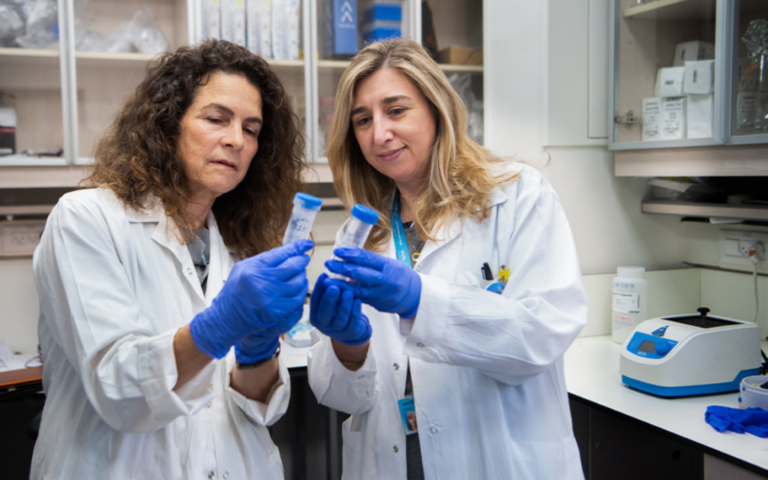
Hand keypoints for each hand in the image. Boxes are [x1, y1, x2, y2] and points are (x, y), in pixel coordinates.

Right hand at [190, 239, 312, 358]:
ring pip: (299, 282)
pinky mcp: (277, 312)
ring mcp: (271, 298)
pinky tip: (298, 288)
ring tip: (300, 274)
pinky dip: (301, 291)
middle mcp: (263, 282)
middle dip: (302, 261)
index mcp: (254, 269)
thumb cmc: (234, 292)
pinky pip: (298, 299)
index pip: (282, 253)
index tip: (306, 244)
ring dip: (302, 276)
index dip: (298, 247)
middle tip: (304, 259)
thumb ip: (264, 259)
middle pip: (293, 266)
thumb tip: (285, 251)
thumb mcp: (242, 268)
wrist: (227, 318)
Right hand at [309, 273, 370, 344]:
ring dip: (344, 305)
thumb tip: (326, 275)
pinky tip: (358, 301)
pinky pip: (353, 322)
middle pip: (324, 314)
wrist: (350, 329)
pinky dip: (355, 311)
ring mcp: (337, 331)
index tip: (324, 275)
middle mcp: (324, 325)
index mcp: (315, 315)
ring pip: (340, 319)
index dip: (318, 288)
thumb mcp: (330, 301)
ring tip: (348, 292)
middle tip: (334, 287)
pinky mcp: (351, 332)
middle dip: (329, 300)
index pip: (314, 301)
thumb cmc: (337, 310)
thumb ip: (327, 290)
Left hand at [325, 247, 420, 317]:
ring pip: (356, 288)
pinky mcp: (374, 303)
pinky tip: (336, 290)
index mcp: (387, 266)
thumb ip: (372, 261)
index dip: (351, 254)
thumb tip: (351, 255)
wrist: (413, 296)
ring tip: (327, 279)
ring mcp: (378, 293)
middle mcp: (383, 279)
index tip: (338, 251)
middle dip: (342, 268)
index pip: (367, 258)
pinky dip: (346, 293)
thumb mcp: (390, 264)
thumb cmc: (400, 277)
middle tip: (329, 263)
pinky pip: (357, 298)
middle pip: (359, 273)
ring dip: (339, 283)